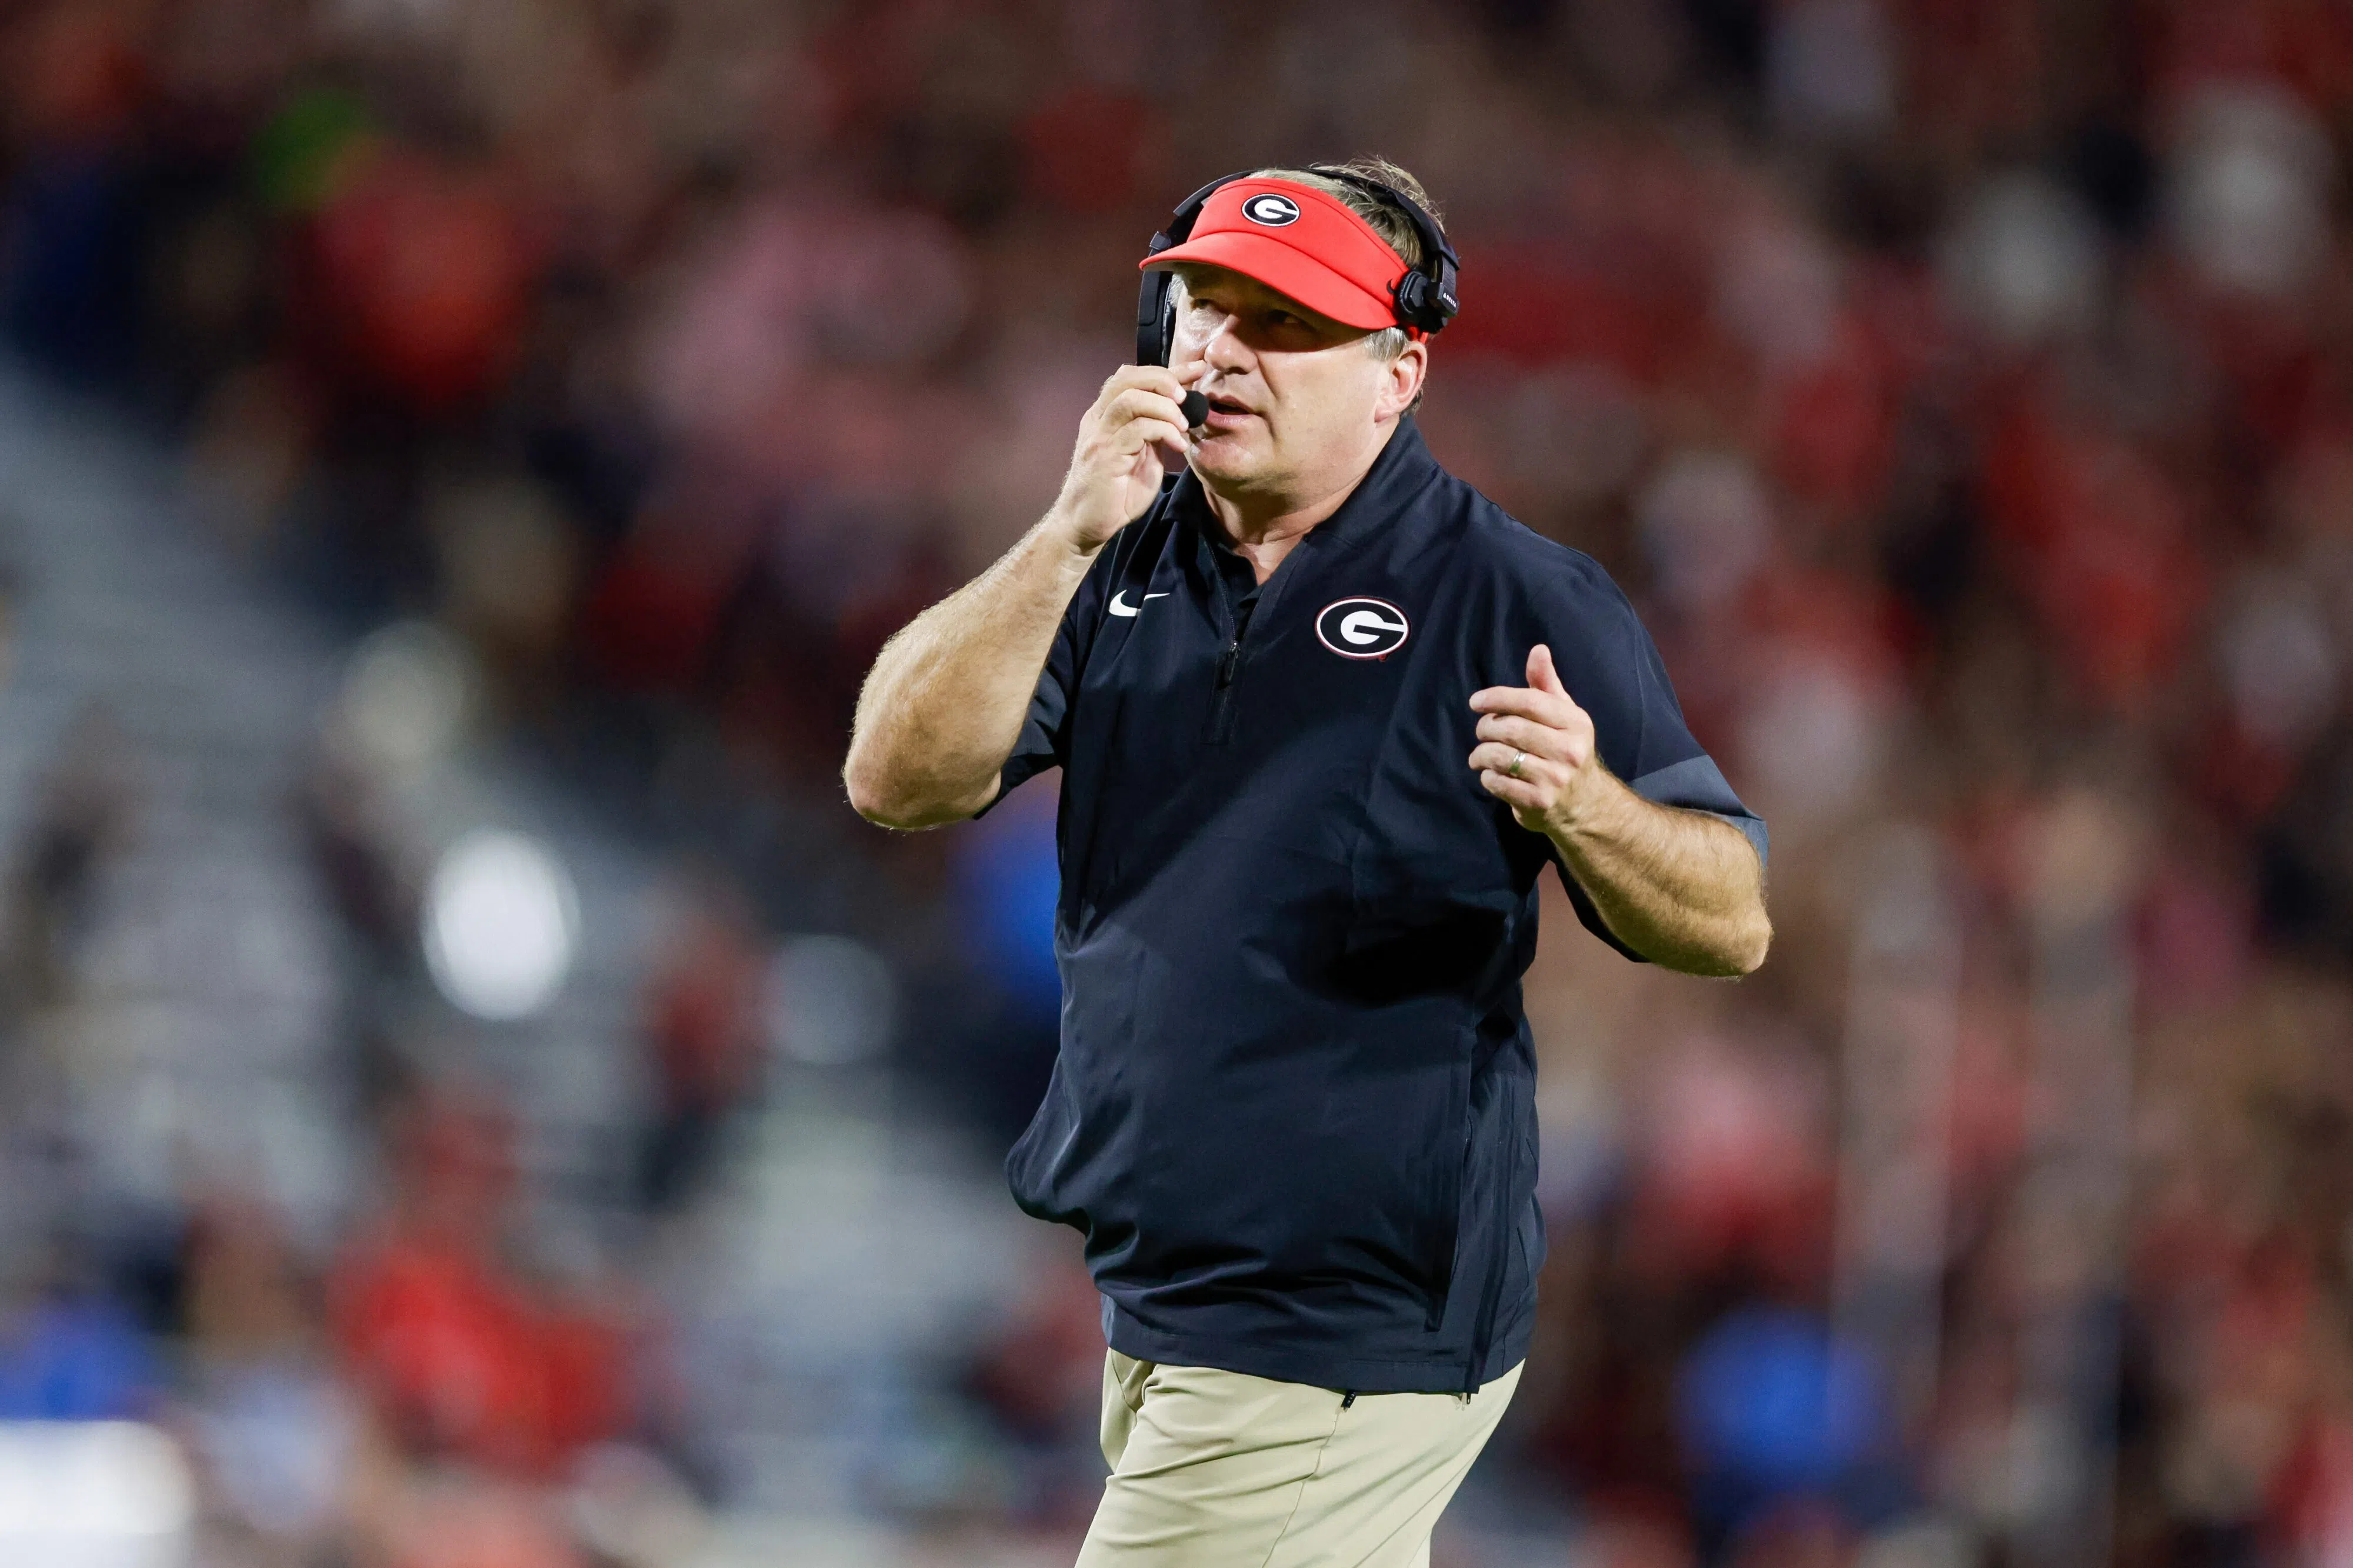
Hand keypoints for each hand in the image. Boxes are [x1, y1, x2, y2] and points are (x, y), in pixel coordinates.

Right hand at [1048, 367, 1194, 552]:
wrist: (1086, 525)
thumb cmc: (1114, 493)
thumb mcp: (1140, 455)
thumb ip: (1153, 432)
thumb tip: (1179, 415)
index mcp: (1104, 415)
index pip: (1130, 377)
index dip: (1166, 370)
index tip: (1196, 369)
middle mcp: (1098, 420)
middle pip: (1126, 378)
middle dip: (1163, 379)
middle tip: (1186, 396)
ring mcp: (1099, 437)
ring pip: (1130, 399)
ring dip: (1164, 406)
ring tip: (1184, 424)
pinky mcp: (1105, 457)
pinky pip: (1136, 430)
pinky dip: (1163, 430)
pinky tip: (1178, 443)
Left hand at [1468, 644, 1608, 833]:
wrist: (1585, 805)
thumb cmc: (1566, 751)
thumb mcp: (1564, 716)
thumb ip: (1546, 684)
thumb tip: (1538, 650)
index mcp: (1576, 724)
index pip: (1530, 702)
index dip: (1498, 698)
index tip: (1476, 702)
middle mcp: (1569, 751)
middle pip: (1511, 729)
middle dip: (1486, 727)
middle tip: (1481, 731)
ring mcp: (1554, 779)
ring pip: (1499, 756)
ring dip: (1480, 754)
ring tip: (1479, 755)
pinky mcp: (1538, 802)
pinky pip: (1496, 782)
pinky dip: (1486, 776)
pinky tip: (1491, 774)